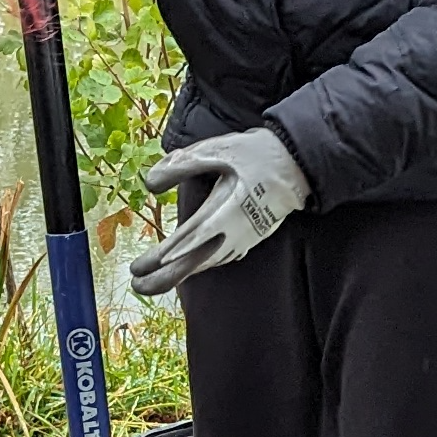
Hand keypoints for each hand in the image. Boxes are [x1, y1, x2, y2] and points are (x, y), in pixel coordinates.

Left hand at [129, 126, 311, 298]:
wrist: (299, 164)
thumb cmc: (257, 154)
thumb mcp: (219, 150)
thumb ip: (183, 164)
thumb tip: (150, 183)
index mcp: (226, 209)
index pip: (191, 237)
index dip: (169, 254)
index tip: (145, 266)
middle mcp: (235, 230)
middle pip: (196, 261)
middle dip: (165, 277)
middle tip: (137, 285)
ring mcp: (245, 238)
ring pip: (208, 263)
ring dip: (180, 274)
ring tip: (153, 282)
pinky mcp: (251, 238)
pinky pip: (221, 259)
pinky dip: (200, 266)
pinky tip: (189, 268)